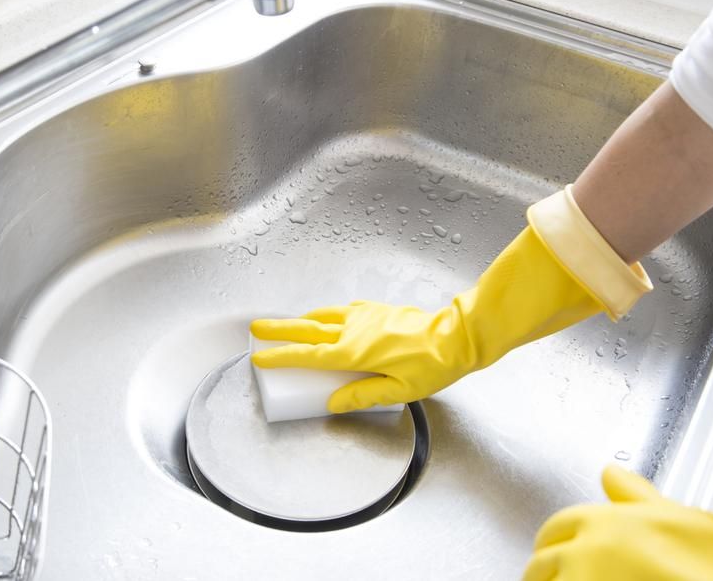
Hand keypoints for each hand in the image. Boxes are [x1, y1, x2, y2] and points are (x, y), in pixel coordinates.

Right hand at [252, 300, 474, 412]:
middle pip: (307, 329)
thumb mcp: (398, 391)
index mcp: (355, 353)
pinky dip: (329, 314)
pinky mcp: (377, 310)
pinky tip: (330, 319)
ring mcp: (365, 317)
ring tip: (289, 324)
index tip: (260, 357)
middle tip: (257, 328)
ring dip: (302, 319)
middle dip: (279, 329)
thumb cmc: (432, 366)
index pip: (309, 356)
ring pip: (324, 315)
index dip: (281, 357)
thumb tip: (333, 403)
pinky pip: (344, 310)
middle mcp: (354, 330)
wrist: (455, 336)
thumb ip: (362, 395)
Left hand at [524, 465, 712, 580]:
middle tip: (563, 578)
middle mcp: (585, 554)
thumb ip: (638, 498)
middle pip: (542, 562)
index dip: (559, 540)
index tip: (559, 548)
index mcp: (604, 522)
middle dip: (549, 570)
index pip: (559, 526)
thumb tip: (612, 475)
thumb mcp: (686, 519)